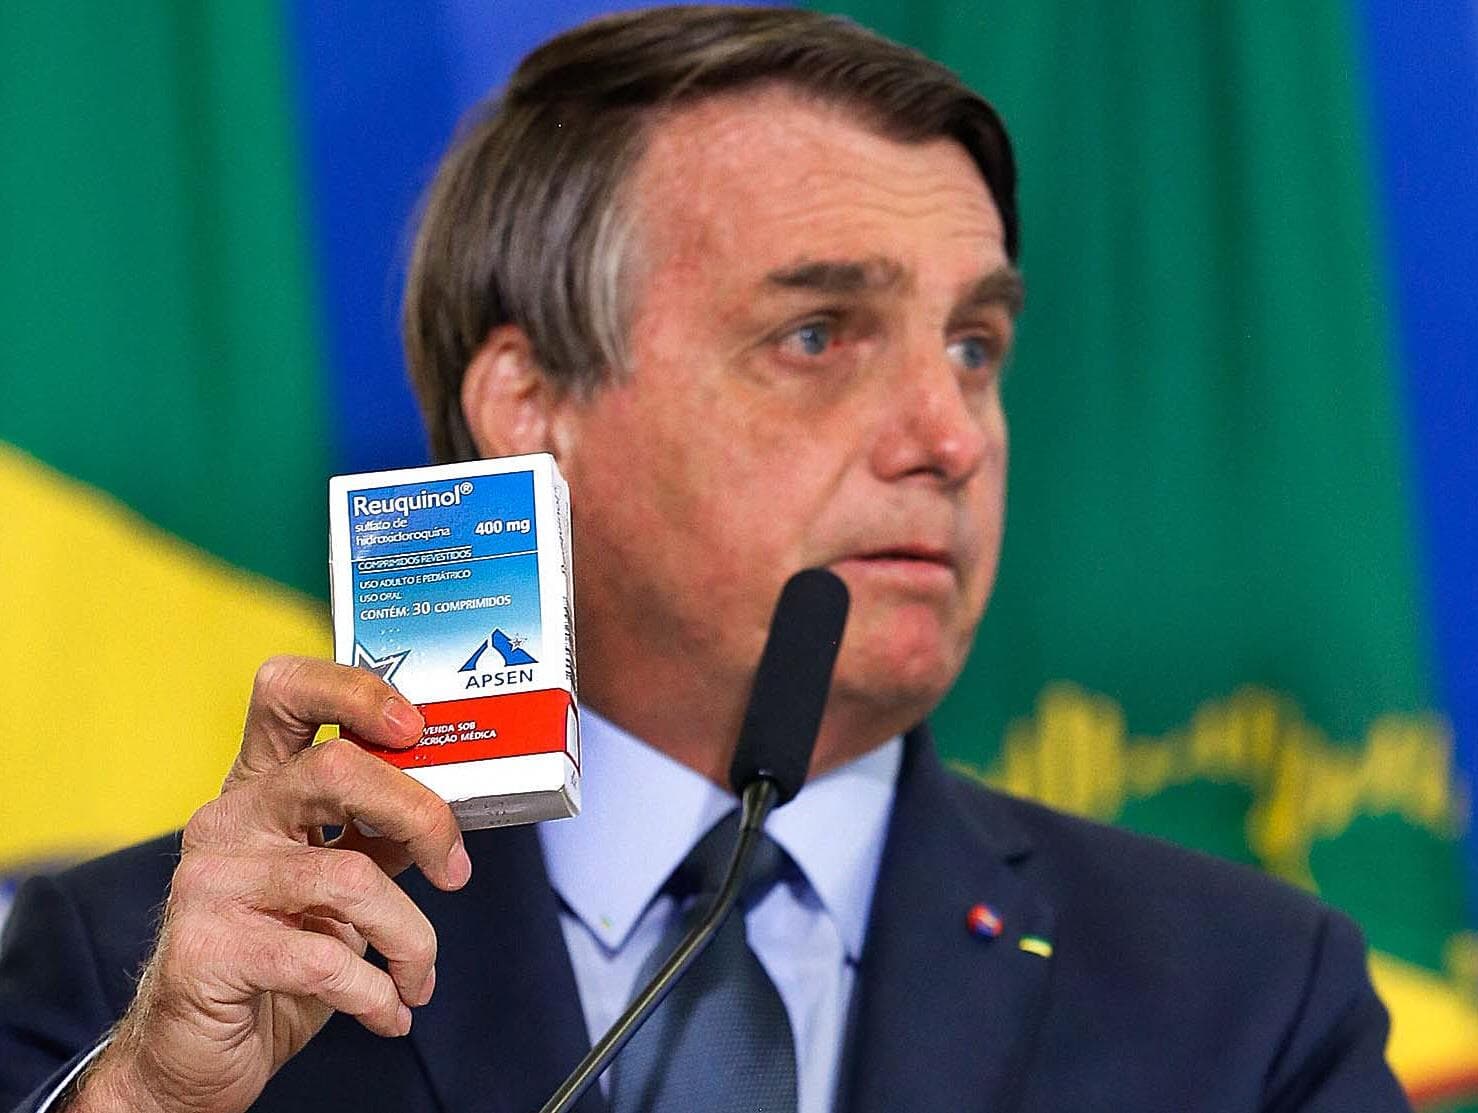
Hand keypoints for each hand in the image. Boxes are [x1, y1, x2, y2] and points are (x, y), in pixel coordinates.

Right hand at [72, 657, 469, 1112]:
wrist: (195, 1054)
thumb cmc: (276, 956)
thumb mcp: (334, 881)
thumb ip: (379, 832)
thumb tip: (454, 804)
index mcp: (260, 787)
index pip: (286, 692)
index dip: (356, 691)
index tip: (416, 728)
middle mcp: (229, 819)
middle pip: (336, 767)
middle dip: (421, 815)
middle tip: (454, 868)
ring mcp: (212, 880)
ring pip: (351, 877)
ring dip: (411, 936)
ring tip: (419, 973)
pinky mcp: (208, 948)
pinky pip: (328, 958)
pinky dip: (378, 992)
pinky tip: (389, 1010)